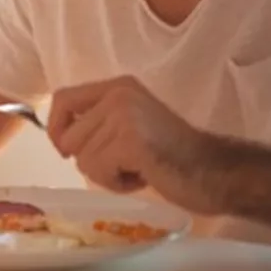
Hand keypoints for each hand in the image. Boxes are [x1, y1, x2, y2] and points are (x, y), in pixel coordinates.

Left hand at [48, 76, 225, 214]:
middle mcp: (119, 94)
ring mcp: (125, 115)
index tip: (66, 150)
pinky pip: (98, 171)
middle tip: (124, 163)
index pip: (62, 99)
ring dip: (106, 174)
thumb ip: (98, 122)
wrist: (215, 171)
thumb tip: (58, 137)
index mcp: (117, 86)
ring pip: (82, 159)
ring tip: (138, 168)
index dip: (55, 129)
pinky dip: (117, 183)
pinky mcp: (130, 141)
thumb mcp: (129, 124)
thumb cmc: (171, 155)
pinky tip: (143, 176)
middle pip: (68, 138)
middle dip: (90, 160)